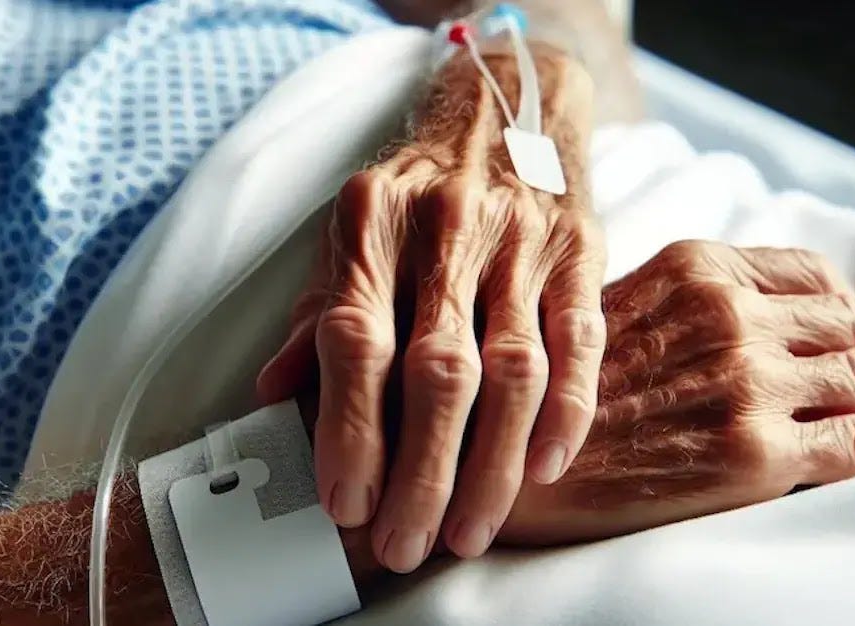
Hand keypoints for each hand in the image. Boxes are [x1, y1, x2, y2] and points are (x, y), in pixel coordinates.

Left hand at [257, 45, 604, 570]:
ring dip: (491, 464)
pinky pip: (580, 342)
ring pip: (514, 370)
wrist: (506, 108)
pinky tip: (544, 469)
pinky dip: (566, 412)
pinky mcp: (580, 251)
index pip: (355, 340)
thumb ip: (316, 310)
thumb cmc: (416, 184)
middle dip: (422, 473)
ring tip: (469, 531)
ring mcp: (522, 239)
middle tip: (406, 544)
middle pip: (438, 371)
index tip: (345, 504)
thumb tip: (273, 396)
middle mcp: (447, 229)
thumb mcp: (350, 230)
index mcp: (372, 223)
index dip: (349, 431)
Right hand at [501, 240, 854, 544]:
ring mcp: (743, 380)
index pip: (812, 274)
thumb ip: (683, 307)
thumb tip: (753, 330)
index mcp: (694, 269)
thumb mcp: (614, 312)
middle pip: (849, 325)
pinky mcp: (752, 451)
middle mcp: (726, 314)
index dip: (850, 313)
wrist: (503, 464)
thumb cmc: (551, 394)